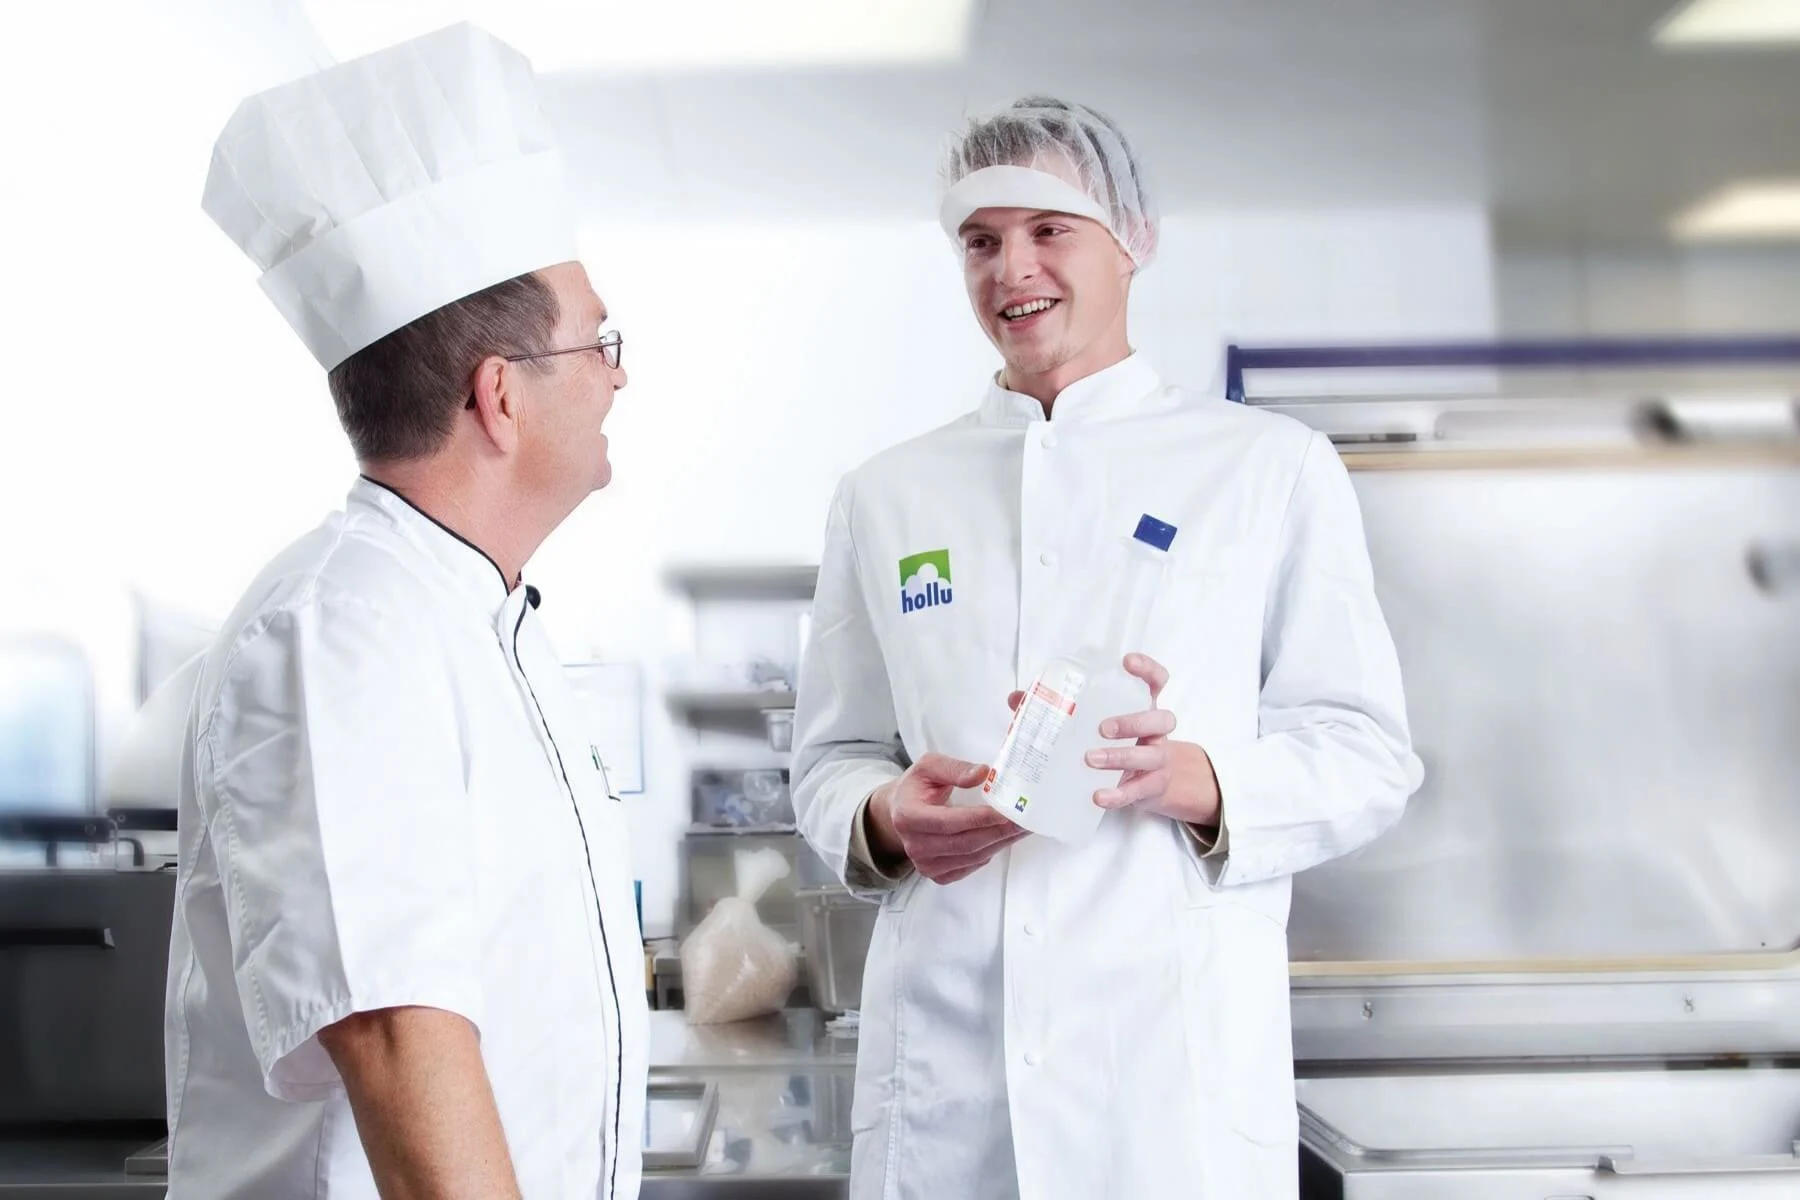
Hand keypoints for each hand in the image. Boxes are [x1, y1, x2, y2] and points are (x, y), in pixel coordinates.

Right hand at [867, 752, 1028, 884]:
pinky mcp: (938, 875)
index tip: (1005, 813)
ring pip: (972, 857)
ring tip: (1021, 829)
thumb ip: (954, 768)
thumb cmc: (916, 787)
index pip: (949, 822)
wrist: (899, 812)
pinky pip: (971, 866)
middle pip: (965, 843)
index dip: (979, 819)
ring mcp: (925, 864)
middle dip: (998, 833)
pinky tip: (1003, 838)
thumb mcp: (929, 767)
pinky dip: (990, 852)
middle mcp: (914, 845)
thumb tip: (983, 773)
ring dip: (1000, 843)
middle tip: (1024, 822)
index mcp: (908, 816)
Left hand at [1010, 653, 1220, 827]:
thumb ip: (1057, 708)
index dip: (1147, 669)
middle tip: (1102, 728)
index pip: (1156, 680)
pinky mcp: (1153, 786)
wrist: (1146, 784)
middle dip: (1131, 721)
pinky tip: (1098, 796)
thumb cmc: (1115, 743)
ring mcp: (1158, 758)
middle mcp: (1156, 730)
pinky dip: (1119, 793)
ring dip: (1121, 756)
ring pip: (1152, 755)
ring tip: (1090, 759)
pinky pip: (1141, 790)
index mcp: (1142, 706)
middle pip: (1160, 718)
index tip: (1126, 662)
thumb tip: (1016, 698)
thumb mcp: (1093, 723)